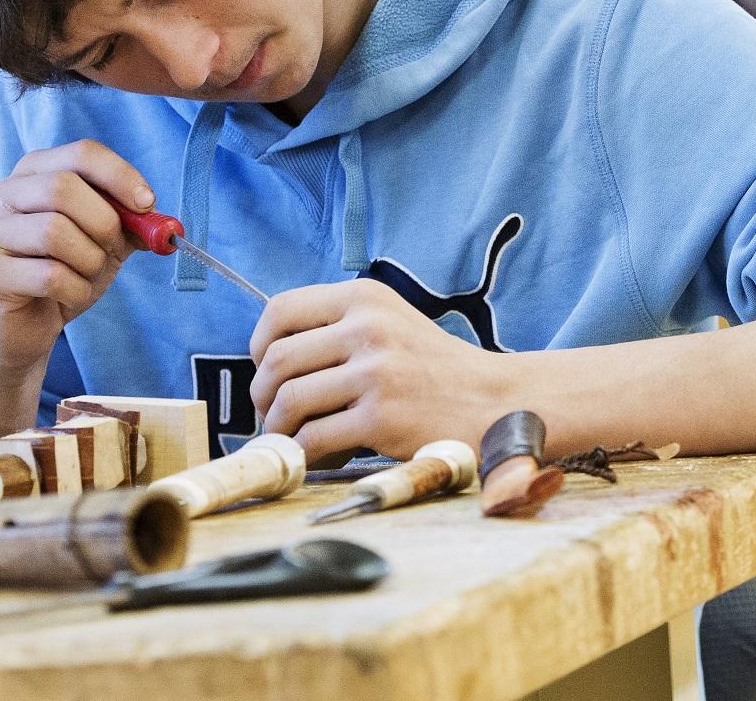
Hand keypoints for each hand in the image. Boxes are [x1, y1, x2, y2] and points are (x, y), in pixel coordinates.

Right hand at [0, 140, 149, 369]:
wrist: (27, 323)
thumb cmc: (66, 269)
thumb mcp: (106, 239)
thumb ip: (131, 223)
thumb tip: (160, 222)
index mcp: (36, 171)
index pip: (82, 153)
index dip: (120, 176)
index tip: (147, 204)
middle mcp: (5, 193)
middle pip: (63, 189)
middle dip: (105, 223)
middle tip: (115, 248)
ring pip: (54, 232)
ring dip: (91, 260)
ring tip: (88, 274)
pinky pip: (48, 275)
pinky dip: (77, 289)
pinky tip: (72, 296)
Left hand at [250, 278, 512, 462]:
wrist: (495, 401)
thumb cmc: (435, 370)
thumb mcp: (390, 324)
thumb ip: (338, 330)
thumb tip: (269, 364)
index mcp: (365, 298)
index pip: (281, 310)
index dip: (260, 345)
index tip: (267, 372)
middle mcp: (369, 327)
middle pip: (278, 360)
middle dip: (263, 396)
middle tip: (274, 416)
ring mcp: (376, 371)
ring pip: (289, 400)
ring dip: (279, 428)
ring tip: (293, 439)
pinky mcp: (381, 416)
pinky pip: (314, 438)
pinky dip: (304, 453)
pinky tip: (318, 456)